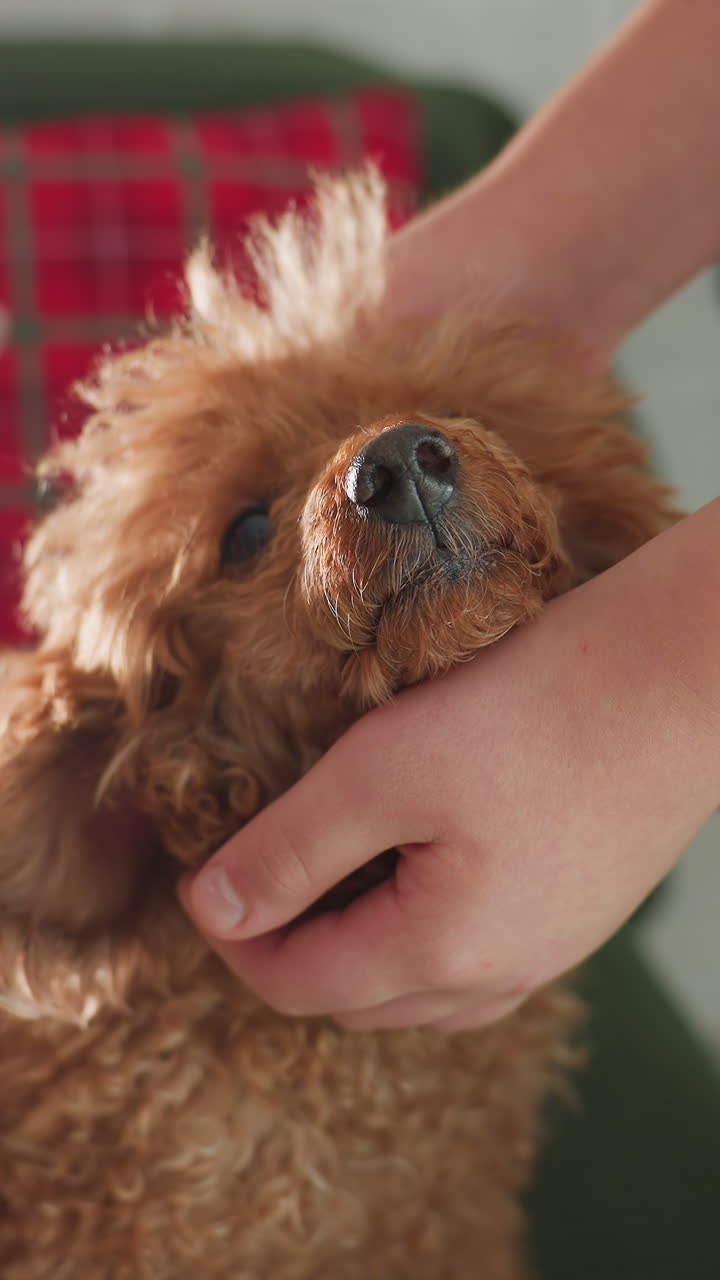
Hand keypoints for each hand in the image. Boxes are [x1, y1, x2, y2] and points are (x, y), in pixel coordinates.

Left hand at [180, 504, 719, 1030]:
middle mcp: (499, 976)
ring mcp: (547, 951)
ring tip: (325, 873)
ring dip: (353, 949)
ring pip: (416, 990)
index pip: (297, 985)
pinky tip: (414, 869)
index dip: (232, 938)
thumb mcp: (383, 769)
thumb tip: (212, 909)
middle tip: (256, 874)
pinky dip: (416, 934)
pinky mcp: (574, 914)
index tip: (199, 877)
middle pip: (355, 1001)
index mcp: (442, 953)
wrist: (671, 679)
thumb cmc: (533, 712)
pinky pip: (473, 961)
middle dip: (288, 949)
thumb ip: (290, 848)